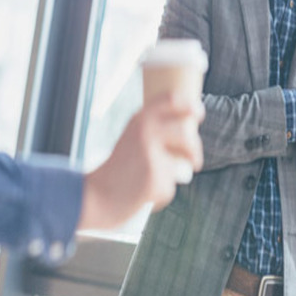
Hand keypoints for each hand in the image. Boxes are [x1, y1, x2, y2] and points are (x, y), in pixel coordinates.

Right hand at [79, 93, 204, 229]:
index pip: (171, 99)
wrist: (97, 196)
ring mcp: (152, 155)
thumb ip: (154, 130)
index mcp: (140, 119)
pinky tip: (144, 193)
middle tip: (195, 161)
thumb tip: (189, 128)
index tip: (198, 111)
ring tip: (160, 179)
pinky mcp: (157, 179)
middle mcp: (146, 132)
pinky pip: (171, 186)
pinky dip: (162, 192)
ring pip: (183, 164)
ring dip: (178, 174)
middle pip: (187, 136)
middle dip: (195, 151)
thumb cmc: (118, 168)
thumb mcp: (132, 138)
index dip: (190, 104)